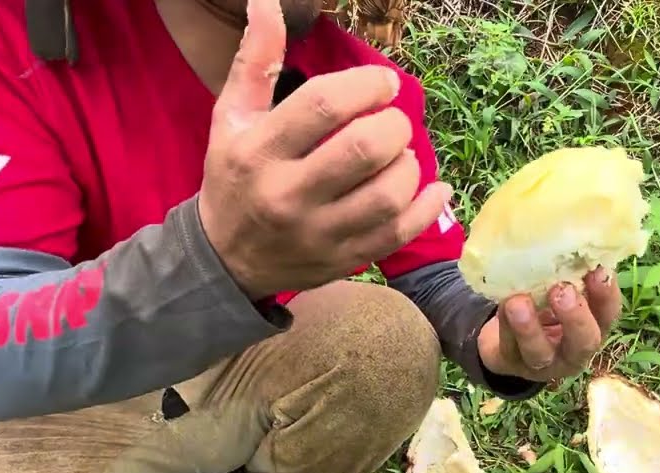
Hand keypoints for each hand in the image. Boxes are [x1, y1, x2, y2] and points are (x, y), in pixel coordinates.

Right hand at [198, 0, 450, 299]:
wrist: (226, 258)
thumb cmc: (235, 177)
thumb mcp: (231, 117)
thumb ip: (256, 60)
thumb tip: (266, 2)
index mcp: (259, 151)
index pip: (323, 105)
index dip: (366, 85)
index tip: (383, 84)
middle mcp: (288, 195)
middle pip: (364, 150)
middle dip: (393, 125)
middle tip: (393, 120)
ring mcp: (318, 233)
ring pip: (387, 195)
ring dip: (409, 165)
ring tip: (400, 154)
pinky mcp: (343, 260)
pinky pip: (398, 235)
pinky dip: (427, 208)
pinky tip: (434, 187)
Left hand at [477, 267, 620, 382]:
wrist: (507, 339)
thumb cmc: (544, 304)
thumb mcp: (562, 288)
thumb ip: (572, 271)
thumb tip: (579, 230)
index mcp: (593, 327)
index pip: (609, 314)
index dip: (606, 295)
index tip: (598, 270)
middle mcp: (574, 350)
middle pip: (584, 342)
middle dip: (575, 317)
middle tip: (562, 290)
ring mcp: (543, 363)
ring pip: (540, 352)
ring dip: (529, 327)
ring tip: (518, 302)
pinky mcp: (512, 363)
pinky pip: (508, 347)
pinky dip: (505, 324)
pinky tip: (503, 302)